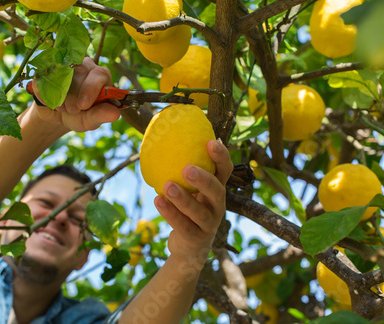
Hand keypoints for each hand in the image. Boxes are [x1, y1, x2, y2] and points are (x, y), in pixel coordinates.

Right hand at [32, 57, 120, 131]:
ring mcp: (65, 64)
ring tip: (62, 108)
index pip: (100, 74)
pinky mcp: (47, 69)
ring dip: (60, 92)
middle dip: (74, 93)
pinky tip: (49, 103)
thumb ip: (101, 115)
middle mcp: (85, 66)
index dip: (91, 88)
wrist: (58, 116)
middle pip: (80, 70)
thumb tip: (116, 114)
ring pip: (62, 70)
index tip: (83, 105)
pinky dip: (44, 92)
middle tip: (72, 110)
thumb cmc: (79, 116)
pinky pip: (43, 76)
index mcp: (100, 77)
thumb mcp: (90, 120)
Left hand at [154, 139, 232, 265]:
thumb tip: (166, 137)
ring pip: (198, 211)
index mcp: (217, 189)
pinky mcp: (196, 239)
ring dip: (183, 198)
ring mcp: (209, 224)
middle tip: (187, 169)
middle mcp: (218, 206)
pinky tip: (157, 200)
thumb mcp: (190, 190)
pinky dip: (170, 213)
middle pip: (217, 191)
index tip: (210, 141)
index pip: (225, 171)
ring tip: (167, 186)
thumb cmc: (188, 209)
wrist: (189, 246)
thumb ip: (183, 169)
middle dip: (204, 180)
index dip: (221, 157)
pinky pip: (183, 226)